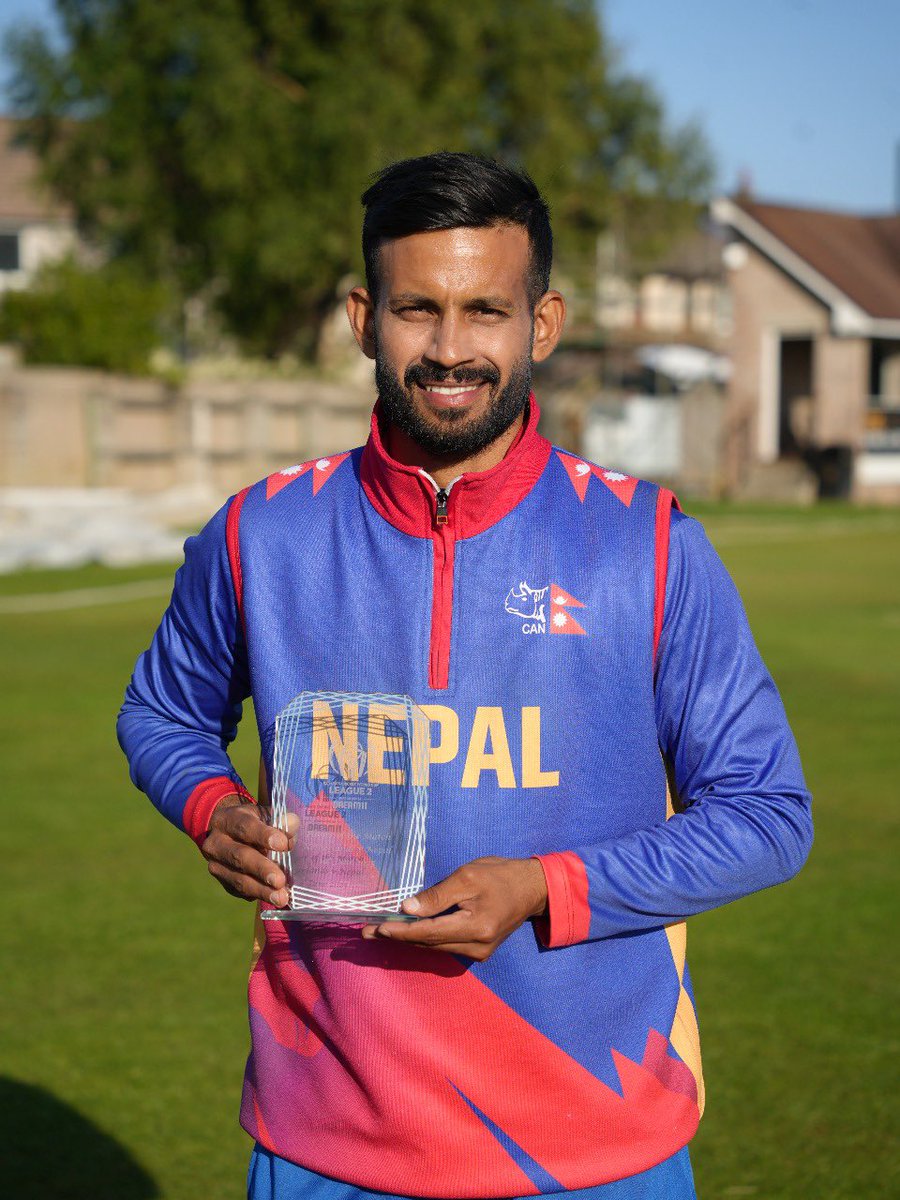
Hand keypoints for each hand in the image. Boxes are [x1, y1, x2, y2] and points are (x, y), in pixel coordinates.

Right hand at [201, 795, 298, 905]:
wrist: (229, 833)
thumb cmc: (254, 821)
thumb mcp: (264, 814)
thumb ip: (279, 818)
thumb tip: (292, 824)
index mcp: (227, 820)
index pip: (245, 827)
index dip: (264, 835)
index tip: (283, 844)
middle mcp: (216, 843)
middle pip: (239, 857)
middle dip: (262, 869)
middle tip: (280, 880)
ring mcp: (216, 865)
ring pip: (238, 879)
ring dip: (262, 890)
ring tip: (281, 898)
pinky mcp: (223, 881)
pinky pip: (240, 891)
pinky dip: (258, 895)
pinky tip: (274, 898)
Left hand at [361, 856, 547, 960]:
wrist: (531, 888)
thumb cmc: (500, 875)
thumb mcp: (468, 877)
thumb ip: (438, 895)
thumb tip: (408, 909)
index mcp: (476, 927)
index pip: (429, 933)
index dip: (401, 932)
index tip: (377, 928)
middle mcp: (476, 946)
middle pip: (428, 944)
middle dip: (397, 937)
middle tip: (367, 931)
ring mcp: (478, 952)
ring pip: (434, 947)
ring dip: (408, 939)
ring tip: (380, 932)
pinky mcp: (479, 950)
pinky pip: (445, 945)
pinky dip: (424, 938)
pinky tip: (407, 931)